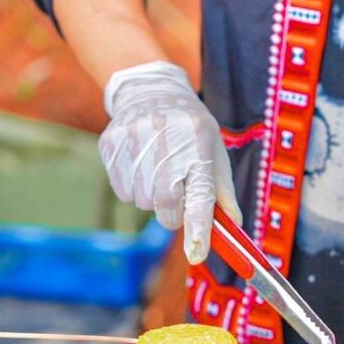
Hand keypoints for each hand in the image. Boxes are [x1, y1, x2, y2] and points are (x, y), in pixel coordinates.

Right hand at [99, 61, 240, 263]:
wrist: (151, 90)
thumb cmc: (191, 128)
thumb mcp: (214, 150)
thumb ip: (222, 190)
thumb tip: (233, 225)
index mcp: (198, 141)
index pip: (200, 192)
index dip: (199, 226)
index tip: (198, 253)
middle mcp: (165, 138)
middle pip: (166, 204)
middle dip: (173, 212)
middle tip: (177, 196)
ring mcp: (134, 140)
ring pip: (142, 201)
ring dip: (153, 199)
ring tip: (158, 172)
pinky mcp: (111, 144)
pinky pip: (122, 192)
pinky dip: (133, 190)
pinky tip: (141, 166)